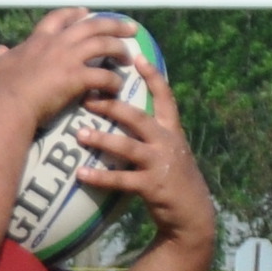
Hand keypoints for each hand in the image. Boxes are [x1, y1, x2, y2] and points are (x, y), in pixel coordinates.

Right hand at [0, 9, 137, 134]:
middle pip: (92, 25)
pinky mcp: (77, 78)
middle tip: (128, 27)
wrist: (6, 105)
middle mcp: (57, 44)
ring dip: (118, 49)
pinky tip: (117, 88)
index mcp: (39, 40)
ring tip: (128, 57)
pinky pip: (104, 76)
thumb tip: (0, 50)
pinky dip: (113, 81)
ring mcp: (68, 59)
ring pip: (103, 44)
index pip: (60, 18)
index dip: (74, 13)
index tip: (86, 12)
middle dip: (113, 24)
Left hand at [76, 91, 218, 256]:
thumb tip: (124, 112)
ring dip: (103, 140)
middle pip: (139, 117)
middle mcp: (167, 142)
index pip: (165, 97)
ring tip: (79, 134)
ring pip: (128, 147)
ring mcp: (160, 164)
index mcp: (172, 130)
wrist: (192, 214)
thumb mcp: (169, 149)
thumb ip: (151, 132)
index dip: (153, 76)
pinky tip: (81, 175)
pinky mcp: (152, 186)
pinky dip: (100, 177)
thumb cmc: (173, 177)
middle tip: (88, 98)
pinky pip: (122, 180)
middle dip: (113, 106)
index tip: (138, 56)